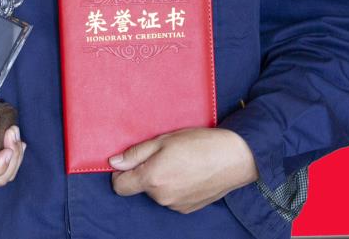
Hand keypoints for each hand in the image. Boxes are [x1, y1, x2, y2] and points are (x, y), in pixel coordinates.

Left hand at [109, 127, 258, 212]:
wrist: (234, 158)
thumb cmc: (200, 143)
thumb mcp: (164, 140)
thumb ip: (136, 153)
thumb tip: (114, 162)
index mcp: (152, 178)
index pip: (119, 186)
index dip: (121, 173)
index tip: (132, 161)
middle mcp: (161, 197)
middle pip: (140, 187)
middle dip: (146, 172)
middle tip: (164, 154)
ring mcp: (175, 205)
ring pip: (157, 192)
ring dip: (162, 180)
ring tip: (181, 162)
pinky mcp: (188, 209)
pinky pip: (172, 198)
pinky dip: (175, 187)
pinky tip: (189, 173)